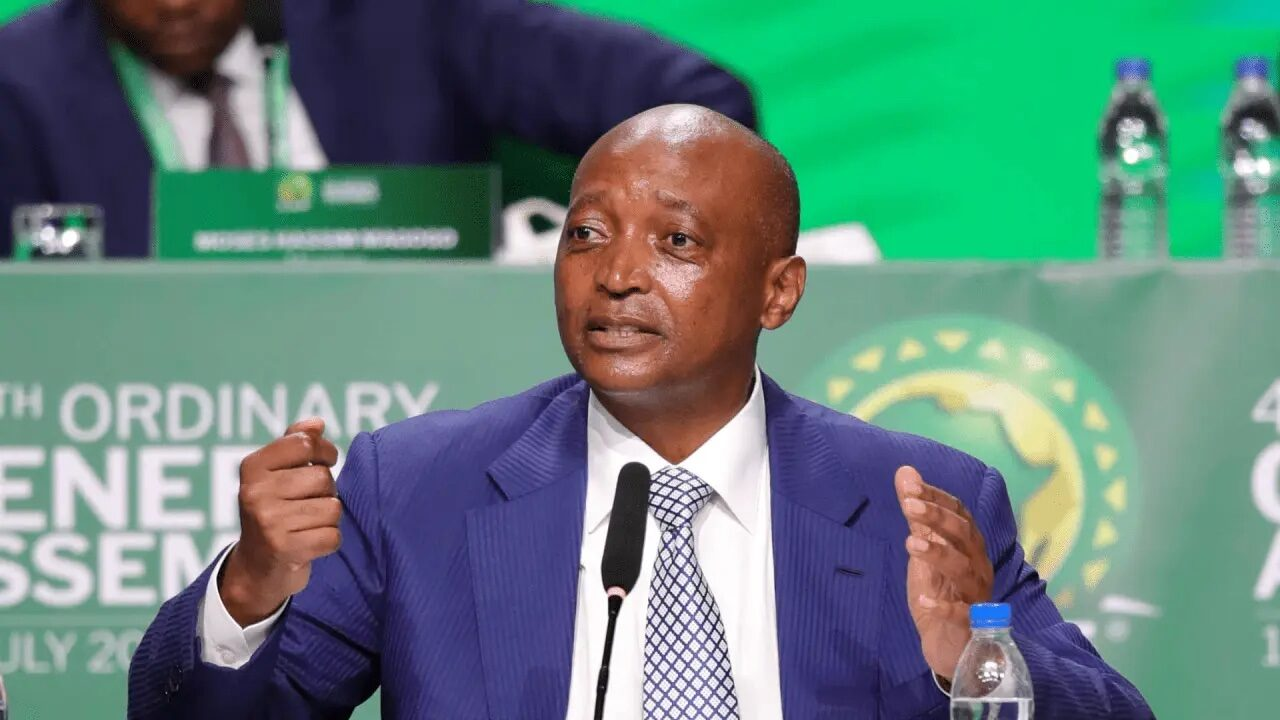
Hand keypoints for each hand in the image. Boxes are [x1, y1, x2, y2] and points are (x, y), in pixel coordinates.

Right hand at [219, 418, 341, 625]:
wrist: (256, 568)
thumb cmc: (274, 511)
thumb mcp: (275, 474)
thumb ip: (295, 444)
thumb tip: (317, 423)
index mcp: (252, 467)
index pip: (305, 443)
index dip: (325, 452)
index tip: (325, 461)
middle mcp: (255, 492)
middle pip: (323, 478)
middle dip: (325, 492)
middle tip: (307, 505)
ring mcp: (268, 521)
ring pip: (332, 508)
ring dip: (328, 519)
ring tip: (306, 525)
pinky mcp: (284, 549)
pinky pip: (333, 536)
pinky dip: (328, 542)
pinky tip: (309, 544)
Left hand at [894, 465, 993, 681]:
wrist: (950, 643)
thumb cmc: (940, 590)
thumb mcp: (924, 548)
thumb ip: (917, 514)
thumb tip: (905, 471)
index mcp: (968, 544)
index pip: (959, 513)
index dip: (937, 498)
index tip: (911, 487)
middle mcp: (977, 564)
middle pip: (964, 535)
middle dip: (938, 518)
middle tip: (909, 506)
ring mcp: (975, 594)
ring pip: (963, 569)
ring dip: (939, 554)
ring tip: (911, 543)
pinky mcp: (969, 624)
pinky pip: (962, 614)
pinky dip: (945, 607)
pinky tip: (924, 600)